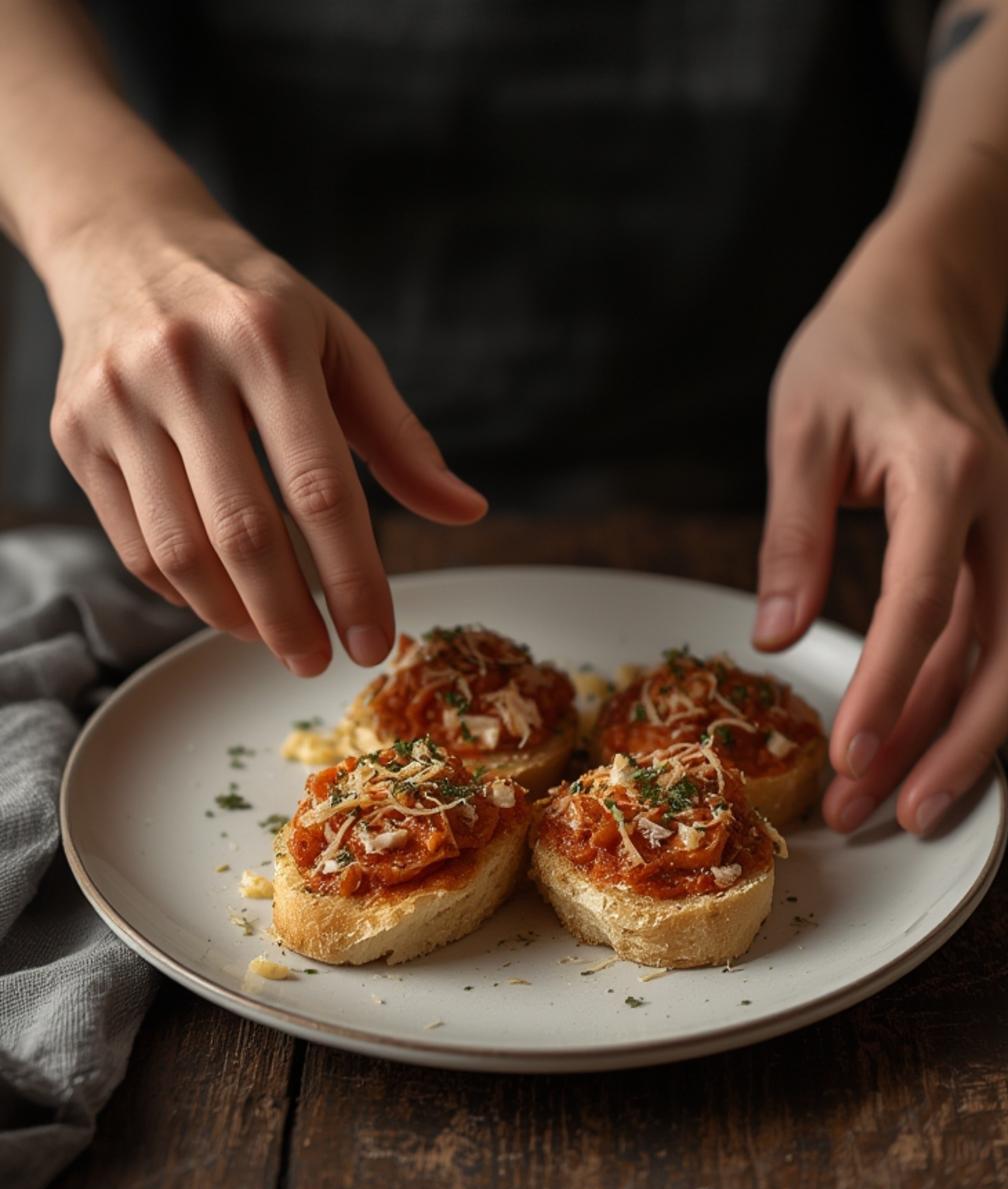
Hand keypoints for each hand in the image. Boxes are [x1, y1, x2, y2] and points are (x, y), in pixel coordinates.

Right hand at [44, 209, 485, 673]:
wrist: (126, 240)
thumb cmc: (252, 303)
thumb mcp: (338, 345)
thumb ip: (399, 436)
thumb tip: (465, 511)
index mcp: (267, 342)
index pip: (321, 489)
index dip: (352, 578)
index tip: (375, 638)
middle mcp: (184, 367)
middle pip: (244, 532)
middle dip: (291, 617)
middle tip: (321, 661)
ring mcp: (118, 402)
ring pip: (179, 550)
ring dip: (235, 616)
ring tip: (277, 639)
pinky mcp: (75, 433)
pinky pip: (133, 544)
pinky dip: (183, 592)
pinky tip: (224, 602)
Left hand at [754, 220, 1007, 834]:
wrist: (924, 301)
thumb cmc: (854, 351)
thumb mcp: (800, 428)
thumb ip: (791, 535)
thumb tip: (775, 637)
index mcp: (944, 470)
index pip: (925, 599)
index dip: (889, 686)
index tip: (850, 754)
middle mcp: (1001, 508)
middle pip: (1006, 652)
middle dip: (953, 745)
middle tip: (893, 816)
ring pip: (1002, 659)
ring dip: (949, 737)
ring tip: (884, 804)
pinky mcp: (998, 549)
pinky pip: (984, 640)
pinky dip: (946, 698)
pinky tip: (902, 747)